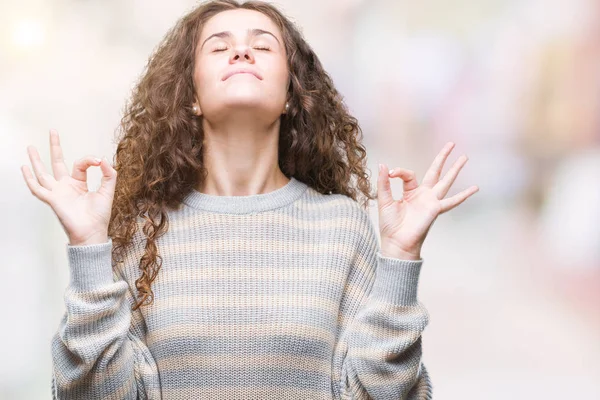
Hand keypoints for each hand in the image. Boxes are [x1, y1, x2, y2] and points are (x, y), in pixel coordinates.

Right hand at [21, 129, 117, 245]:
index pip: (80, 164)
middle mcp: (66, 186)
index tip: (99, 161)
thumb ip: (109, 176)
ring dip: (36, 160)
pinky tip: (24, 168)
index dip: (89, 160)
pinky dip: (30, 179)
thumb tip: (104, 160)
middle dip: (55, 147)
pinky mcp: (53, 200)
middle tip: (52, 131)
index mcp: (79, 184)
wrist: (93, 232)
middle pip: (58, 162)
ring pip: (43, 173)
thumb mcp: (108, 192)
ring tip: (30, 147)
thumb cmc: (99, 216)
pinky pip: (38, 189)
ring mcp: (58, 192)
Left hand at [376, 142, 478, 259]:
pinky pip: (451, 201)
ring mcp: (431, 201)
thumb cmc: (390, 225)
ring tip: (465, 157)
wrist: (396, 242)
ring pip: (446, 181)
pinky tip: (475, 188)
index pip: (409, 174)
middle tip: (451, 144)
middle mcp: (423, 195)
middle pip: (435, 171)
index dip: (399, 171)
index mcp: (410, 192)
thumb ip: (384, 183)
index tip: (390, 174)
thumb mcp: (384, 200)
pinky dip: (464, 195)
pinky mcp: (435, 209)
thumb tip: (383, 164)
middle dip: (443, 157)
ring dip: (455, 169)